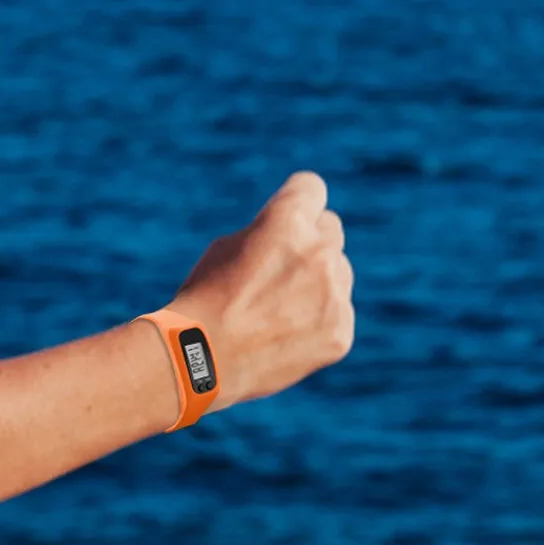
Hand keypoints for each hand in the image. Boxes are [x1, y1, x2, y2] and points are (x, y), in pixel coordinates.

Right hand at [171, 172, 353, 411]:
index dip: (296, 200)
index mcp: (287, 221)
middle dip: (310, 239)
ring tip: (278, 306)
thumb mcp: (229, 246)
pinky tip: (285, 333)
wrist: (202, 357)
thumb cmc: (207, 296)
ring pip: (339, 272)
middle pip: (330, 228)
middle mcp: (319, 252)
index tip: (289, 213)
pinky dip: (319, 319)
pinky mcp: (341, 332)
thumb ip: (272, 232)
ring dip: (318, 280)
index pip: (312, 187)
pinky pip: (339, 312)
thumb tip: (298, 235)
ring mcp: (335, 295)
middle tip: (281, 264)